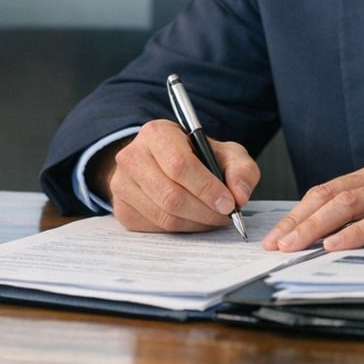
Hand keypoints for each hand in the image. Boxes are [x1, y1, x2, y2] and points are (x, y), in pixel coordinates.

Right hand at [94, 119, 259, 233]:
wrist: (162, 163)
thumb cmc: (196, 156)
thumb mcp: (225, 153)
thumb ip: (241, 169)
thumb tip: (240, 195)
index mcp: (156, 133)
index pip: (180, 165)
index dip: (207, 188)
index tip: (229, 203)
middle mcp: (132, 156)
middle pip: (171, 196)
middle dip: (205, 212)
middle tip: (225, 216)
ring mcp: (122, 184)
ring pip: (164, 216)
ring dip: (196, 223)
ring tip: (213, 218)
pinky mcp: (121, 209)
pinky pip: (156, 229)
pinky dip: (182, 230)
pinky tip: (194, 220)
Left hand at [261, 154, 363, 252]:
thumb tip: (346, 234)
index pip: (327, 191)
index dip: (298, 212)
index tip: (277, 233)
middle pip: (328, 196)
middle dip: (296, 221)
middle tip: (272, 245)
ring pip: (346, 205)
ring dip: (314, 228)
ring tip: (292, 247)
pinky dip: (354, 233)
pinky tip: (335, 245)